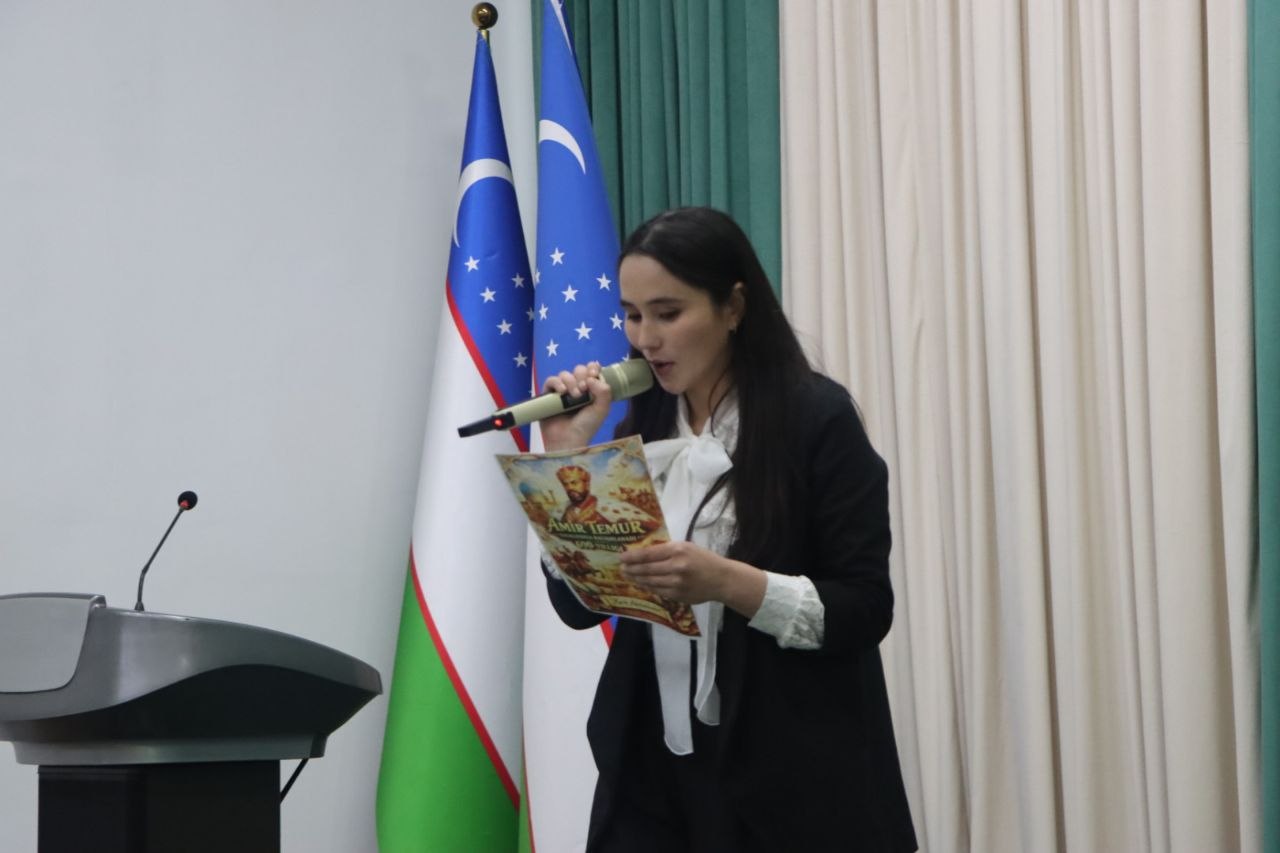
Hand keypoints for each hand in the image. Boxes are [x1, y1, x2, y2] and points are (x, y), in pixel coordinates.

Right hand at [540, 361, 613, 450]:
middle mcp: (577, 389)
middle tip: (584, 390)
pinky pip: (550, 380)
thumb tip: (592, 377)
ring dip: (571, 381)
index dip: (593, 368)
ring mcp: (562, 392)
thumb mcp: (602, 409)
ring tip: (574, 396)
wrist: (568, 439)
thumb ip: (604, 390)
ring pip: (565, 374)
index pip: (591, 370)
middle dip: (582, 376)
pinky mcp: (548, 395)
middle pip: (578, 369)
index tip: (594, 373)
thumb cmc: (586, 426)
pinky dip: (557, 383)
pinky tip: (562, 392)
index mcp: (591, 390)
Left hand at [621, 541, 764, 615]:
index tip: (621, 557)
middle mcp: (675, 567)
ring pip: (650, 582)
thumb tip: (643, 554)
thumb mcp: (686, 547)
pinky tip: (641, 584)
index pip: (648, 554)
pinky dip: (648, 587)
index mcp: (677, 551)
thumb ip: (667, 550)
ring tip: (628, 576)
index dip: (632, 556)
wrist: (721, 579)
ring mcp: (676, 584)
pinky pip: (658, 591)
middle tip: (621, 568)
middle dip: (631, 569)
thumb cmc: (703, 559)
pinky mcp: (677, 596)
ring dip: (636, 579)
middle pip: (646, 569)